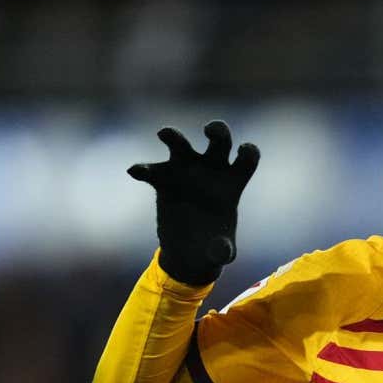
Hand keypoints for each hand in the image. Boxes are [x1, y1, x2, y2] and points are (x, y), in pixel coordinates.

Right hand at [128, 121, 258, 284]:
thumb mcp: (220, 252)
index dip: (248, 152)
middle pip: (219, 141)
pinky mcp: (164, 180)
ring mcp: (186, 172)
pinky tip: (135, 171)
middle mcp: (212, 170)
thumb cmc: (212, 246)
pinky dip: (143, 169)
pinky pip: (152, 170)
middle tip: (210, 130)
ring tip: (164, 133)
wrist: (188, 251)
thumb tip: (220, 251)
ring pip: (181, 145)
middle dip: (217, 130)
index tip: (242, 149)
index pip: (247, 159)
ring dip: (173, 136)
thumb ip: (223, 251)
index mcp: (232, 183)